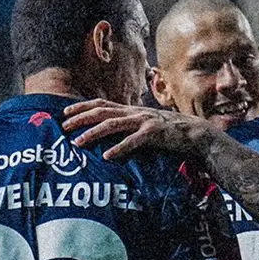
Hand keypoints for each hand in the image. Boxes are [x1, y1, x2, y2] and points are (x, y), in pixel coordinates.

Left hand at [62, 99, 221, 160]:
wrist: (194, 134)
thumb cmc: (168, 133)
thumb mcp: (145, 125)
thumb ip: (129, 127)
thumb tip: (109, 136)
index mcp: (131, 110)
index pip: (101, 103)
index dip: (82, 107)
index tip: (64, 113)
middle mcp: (134, 113)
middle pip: (101, 112)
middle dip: (80, 118)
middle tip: (64, 127)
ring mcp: (144, 121)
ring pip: (112, 124)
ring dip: (93, 133)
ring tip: (78, 142)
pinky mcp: (154, 134)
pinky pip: (133, 141)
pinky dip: (119, 148)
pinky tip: (108, 156)